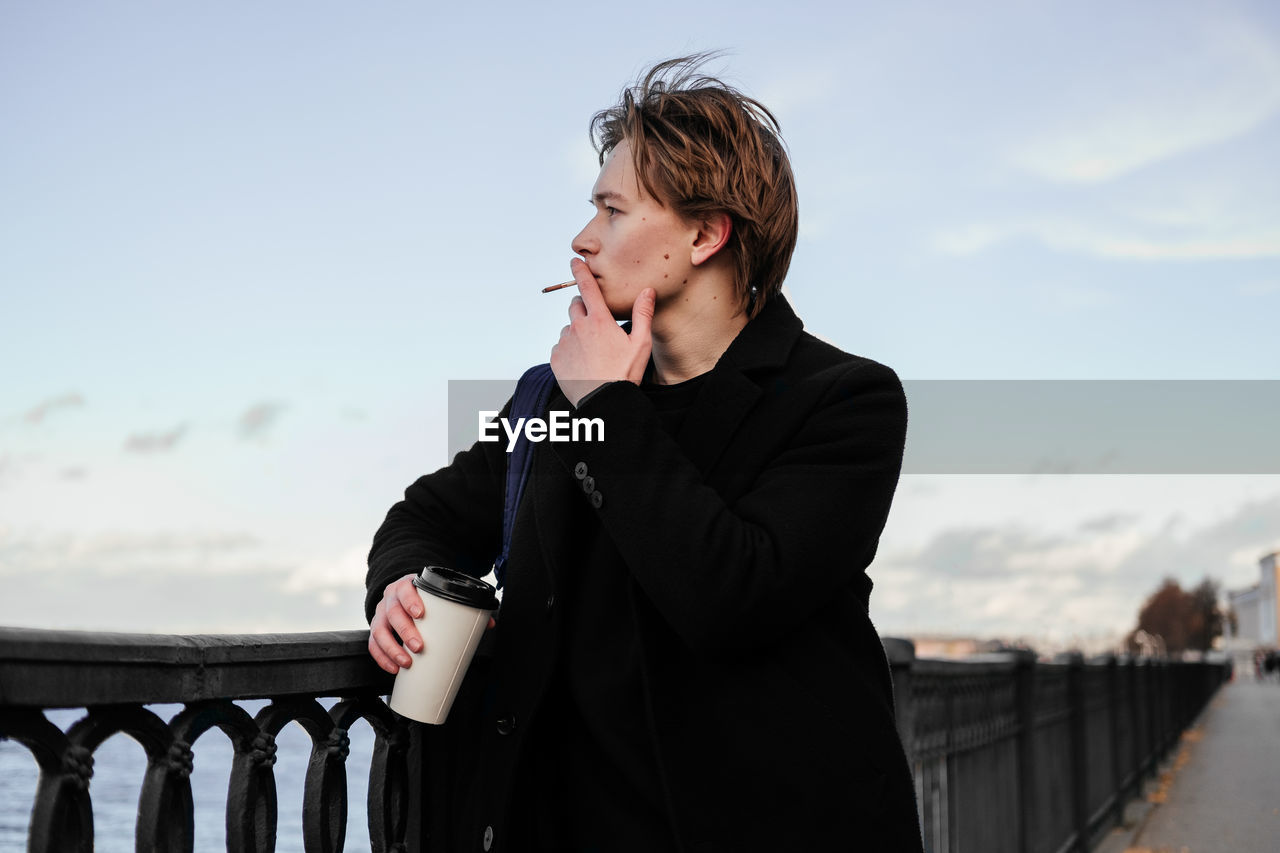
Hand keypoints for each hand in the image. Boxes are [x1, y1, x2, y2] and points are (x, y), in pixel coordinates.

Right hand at [368, 572, 495, 673]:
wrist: (403, 594)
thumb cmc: (424, 597)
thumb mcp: (438, 596)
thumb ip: (462, 607)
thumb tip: (490, 623)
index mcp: (406, 586)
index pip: (405, 590)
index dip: (410, 601)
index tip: (420, 614)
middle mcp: (390, 599)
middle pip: (393, 613)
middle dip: (405, 631)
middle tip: (419, 646)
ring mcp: (380, 614)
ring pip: (379, 630)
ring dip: (391, 649)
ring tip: (406, 662)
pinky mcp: (376, 629)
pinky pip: (373, 644)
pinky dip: (381, 658)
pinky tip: (393, 667)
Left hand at [550, 257, 654, 406]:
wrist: (604, 401)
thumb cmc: (624, 373)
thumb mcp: (641, 343)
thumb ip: (643, 314)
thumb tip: (647, 291)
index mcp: (599, 320)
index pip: (587, 287)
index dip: (580, 271)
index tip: (575, 261)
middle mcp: (578, 327)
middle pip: (574, 306)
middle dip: (582, 308)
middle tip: (596, 325)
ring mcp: (565, 342)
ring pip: (568, 328)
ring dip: (577, 333)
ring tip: (592, 352)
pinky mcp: (556, 358)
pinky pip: (560, 347)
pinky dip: (569, 350)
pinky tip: (582, 363)